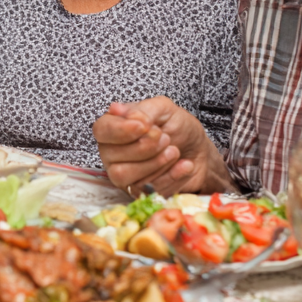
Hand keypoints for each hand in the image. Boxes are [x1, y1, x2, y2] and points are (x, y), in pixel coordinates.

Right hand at [93, 97, 230, 195]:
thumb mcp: (165, 109)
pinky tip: (184, 165)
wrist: (199, 152)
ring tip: (174, 152)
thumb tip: (117, 110)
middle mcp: (112, 152)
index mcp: (113, 128)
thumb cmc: (178, 129)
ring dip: (156, 163)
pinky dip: (170, 177)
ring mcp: (122, 175)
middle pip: (111, 155)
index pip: (102, 130)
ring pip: (124, 175)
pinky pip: (145, 189)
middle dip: (144, 147)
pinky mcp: (138, 192)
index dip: (122, 130)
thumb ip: (143, 109)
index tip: (144, 126)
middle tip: (166, 138)